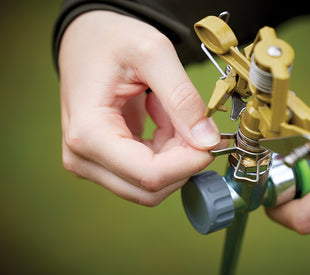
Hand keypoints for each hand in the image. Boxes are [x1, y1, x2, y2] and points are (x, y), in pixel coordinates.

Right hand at [58, 11, 219, 205]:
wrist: (86, 39)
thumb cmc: (110, 40)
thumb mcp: (153, 54)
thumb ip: (183, 98)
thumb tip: (207, 141)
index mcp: (89, 133)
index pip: (150, 175)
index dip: (189, 164)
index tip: (212, 141)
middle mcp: (84, 157)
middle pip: (151, 187)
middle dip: (183, 160)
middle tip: (193, 121)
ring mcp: (92, 163)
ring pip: (152, 183)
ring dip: (174, 153)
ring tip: (170, 110)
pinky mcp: (104, 161)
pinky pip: (147, 171)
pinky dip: (166, 149)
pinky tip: (162, 117)